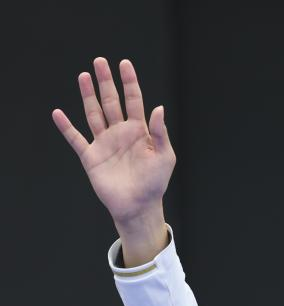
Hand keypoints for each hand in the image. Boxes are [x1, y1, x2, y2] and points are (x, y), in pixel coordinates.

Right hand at [52, 58, 174, 235]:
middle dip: (105, 82)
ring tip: (83, 76)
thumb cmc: (155, 183)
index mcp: (139, 131)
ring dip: (88, 95)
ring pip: (93, 114)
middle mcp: (120, 133)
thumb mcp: (165, 157)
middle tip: (99, 61)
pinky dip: (66, 127)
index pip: (134, 100)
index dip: (129, 82)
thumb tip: (158, 107)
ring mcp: (104, 143)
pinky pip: (75, 139)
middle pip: (111, 102)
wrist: (139, 206)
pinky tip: (58, 114)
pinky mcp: (91, 157)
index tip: (125, 64)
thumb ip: (161, 132)